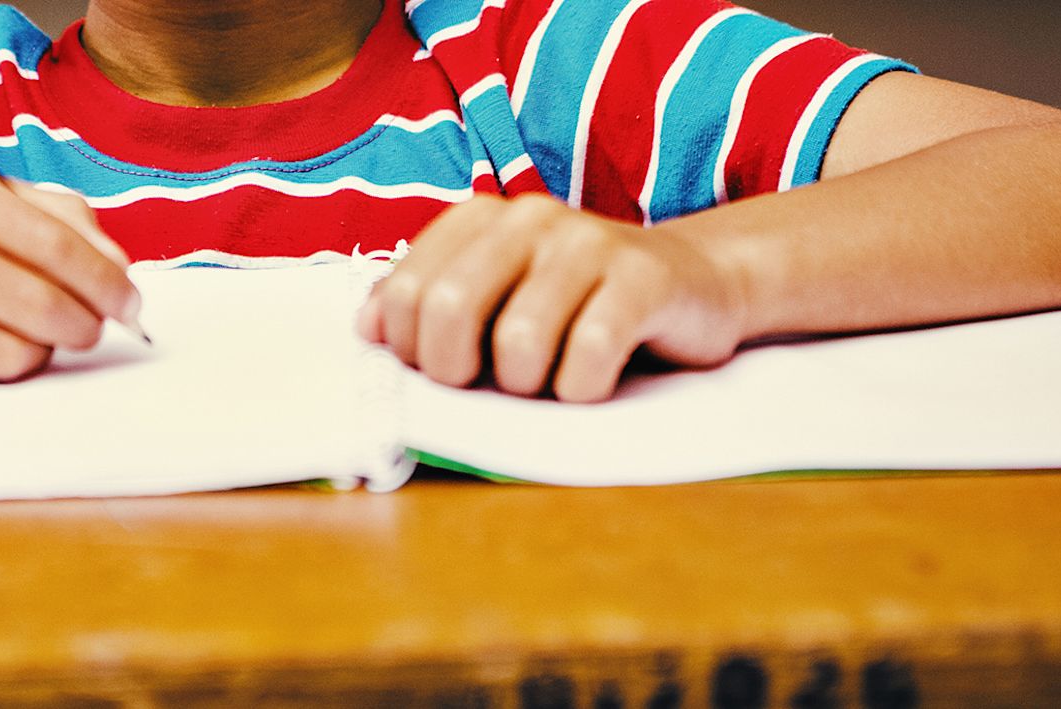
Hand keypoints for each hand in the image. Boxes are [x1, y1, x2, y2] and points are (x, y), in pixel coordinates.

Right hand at [0, 161, 137, 385]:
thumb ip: (44, 216)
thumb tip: (119, 267)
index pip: (53, 242)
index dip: (106, 281)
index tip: (130, 302)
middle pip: (43, 305)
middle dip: (84, 325)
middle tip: (90, 328)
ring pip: (14, 353)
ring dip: (35, 352)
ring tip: (15, 332)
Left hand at [357, 194, 749, 401]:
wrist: (691, 285)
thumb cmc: (577, 305)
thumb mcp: (497, 298)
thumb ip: (429, 306)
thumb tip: (369, 327)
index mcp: (482, 219)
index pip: (408, 291)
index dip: (412, 349)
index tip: (442, 369)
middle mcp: (530, 219)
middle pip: (450, 308)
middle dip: (457, 371)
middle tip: (487, 385)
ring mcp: (589, 242)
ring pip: (519, 342)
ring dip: (527, 385)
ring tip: (548, 377)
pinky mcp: (644, 278)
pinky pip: (590, 352)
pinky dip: (581, 388)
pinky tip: (592, 380)